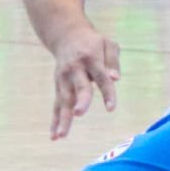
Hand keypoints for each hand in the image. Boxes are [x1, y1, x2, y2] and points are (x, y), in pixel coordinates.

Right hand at [49, 24, 120, 140]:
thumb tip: (115, 79)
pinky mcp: (58, 85)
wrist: (66, 35)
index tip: (111, 108)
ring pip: (64, 100)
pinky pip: (57, 105)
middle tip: (79, 114)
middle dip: (79, 101)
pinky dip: (55, 120)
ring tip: (61, 135)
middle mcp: (75, 69)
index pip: (101, 77)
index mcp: (91, 59)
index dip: (106, 92)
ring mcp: (64, 78)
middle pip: (79, 88)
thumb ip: (113, 61)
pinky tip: (54, 136)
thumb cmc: (93, 43)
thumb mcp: (108, 45)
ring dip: (63, 118)